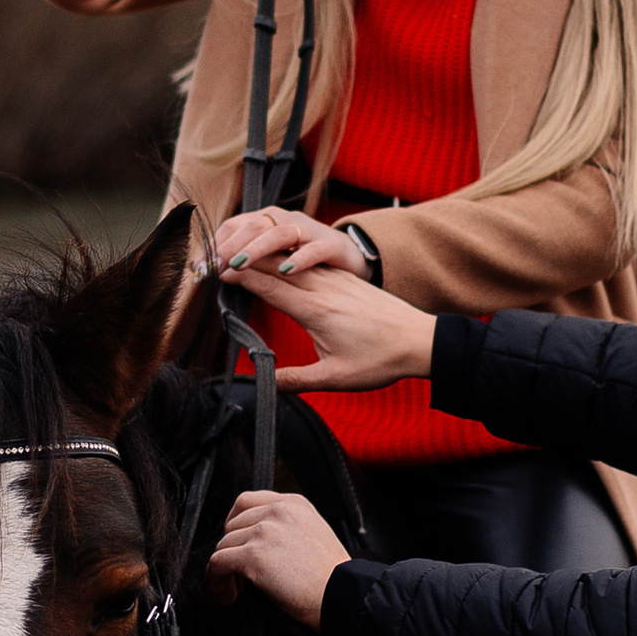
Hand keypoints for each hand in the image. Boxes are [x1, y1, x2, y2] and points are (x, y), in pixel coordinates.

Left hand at [210, 489, 351, 627]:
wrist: (342, 595)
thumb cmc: (332, 576)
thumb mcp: (313, 534)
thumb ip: (286, 527)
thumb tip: (257, 540)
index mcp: (293, 503)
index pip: (246, 502)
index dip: (235, 525)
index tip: (236, 543)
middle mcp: (277, 511)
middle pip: (232, 525)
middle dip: (231, 550)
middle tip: (238, 573)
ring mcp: (264, 531)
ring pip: (223, 545)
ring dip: (223, 569)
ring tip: (235, 588)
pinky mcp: (253, 555)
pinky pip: (218, 563)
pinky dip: (216, 581)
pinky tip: (228, 594)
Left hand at [216, 204, 360, 284]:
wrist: (349, 258)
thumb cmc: (304, 259)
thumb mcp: (273, 258)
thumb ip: (248, 261)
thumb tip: (215, 274)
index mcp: (267, 221)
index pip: (234, 225)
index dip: (216, 244)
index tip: (202, 267)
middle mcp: (285, 220)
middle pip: (253, 226)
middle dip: (231, 245)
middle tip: (216, 265)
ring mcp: (308, 230)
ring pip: (279, 233)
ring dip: (256, 248)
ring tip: (239, 264)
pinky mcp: (330, 244)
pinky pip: (314, 249)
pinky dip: (299, 259)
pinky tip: (286, 271)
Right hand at [219, 248, 437, 391]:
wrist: (420, 340)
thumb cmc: (380, 360)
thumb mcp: (336, 377)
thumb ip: (297, 380)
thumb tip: (266, 383)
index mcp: (316, 310)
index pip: (270, 285)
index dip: (242, 276)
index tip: (218, 271)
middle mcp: (323, 288)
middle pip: (275, 265)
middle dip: (244, 259)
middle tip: (217, 256)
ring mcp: (335, 280)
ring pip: (291, 259)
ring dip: (263, 254)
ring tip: (239, 252)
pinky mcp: (345, 278)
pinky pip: (308, 262)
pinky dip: (286, 258)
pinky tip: (276, 258)